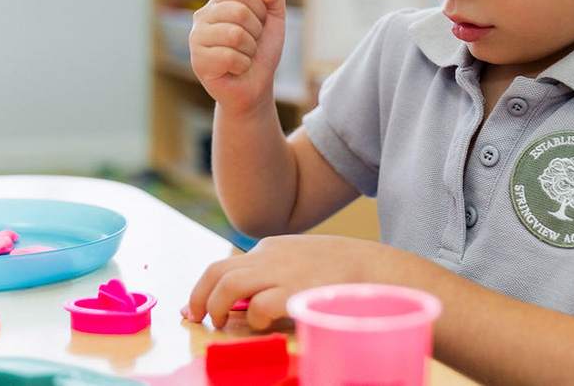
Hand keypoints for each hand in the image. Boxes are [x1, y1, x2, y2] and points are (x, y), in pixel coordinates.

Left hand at [181, 234, 377, 329]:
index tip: (197, 306)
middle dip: (198, 296)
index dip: (205, 288)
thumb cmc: (343, 271)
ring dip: (217, 306)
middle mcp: (270, 256)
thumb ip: (275, 274)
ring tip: (221, 323)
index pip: (226, 265)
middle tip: (195, 317)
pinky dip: (254, 319)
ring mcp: (282, 273)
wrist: (378, 269)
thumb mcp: (304, 260)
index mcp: (271, 247)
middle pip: (216, 271)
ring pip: (228, 284)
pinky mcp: (296, 293)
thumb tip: (245, 304)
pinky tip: (263, 326)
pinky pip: (260, 306)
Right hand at [189, 0, 285, 112]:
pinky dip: (242, 65)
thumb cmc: (261, 51)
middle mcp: (202, 15)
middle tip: (250, 44)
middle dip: (256, 32)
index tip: (258, 25)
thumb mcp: (275, 17)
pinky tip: (235, 69)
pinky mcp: (198, 61)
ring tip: (243, 56)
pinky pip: (229, 57)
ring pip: (235, 35)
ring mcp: (196, 38)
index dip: (261, 11)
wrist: (255, 85)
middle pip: (240, 12)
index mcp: (219, 0)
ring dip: (249, 50)